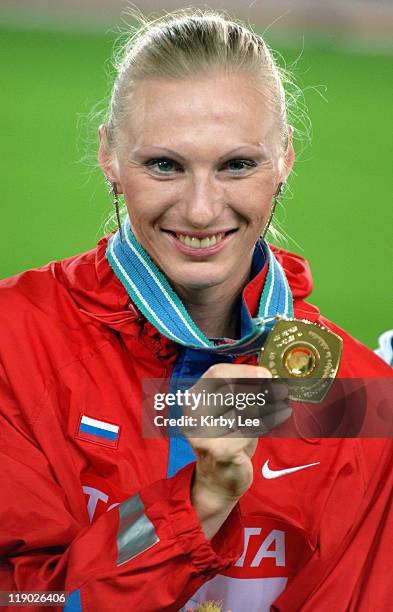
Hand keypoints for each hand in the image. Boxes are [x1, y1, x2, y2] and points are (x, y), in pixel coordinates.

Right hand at [182, 364, 290, 537]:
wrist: (218, 480)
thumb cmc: (226, 438)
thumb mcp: (228, 411)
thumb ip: (241, 393)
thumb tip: (268, 375)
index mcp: (193, 399)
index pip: (217, 373)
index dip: (243, 371)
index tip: (266, 374)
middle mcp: (193, 414)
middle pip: (233, 390)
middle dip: (261, 388)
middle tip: (281, 389)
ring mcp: (204, 433)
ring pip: (245, 409)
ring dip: (270, 403)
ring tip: (284, 401)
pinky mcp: (220, 450)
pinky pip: (252, 428)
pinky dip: (271, 419)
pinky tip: (282, 414)